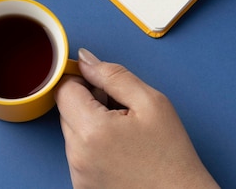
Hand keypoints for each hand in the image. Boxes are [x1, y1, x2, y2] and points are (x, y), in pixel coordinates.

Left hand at [55, 49, 218, 188]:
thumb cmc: (171, 156)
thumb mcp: (151, 102)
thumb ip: (113, 75)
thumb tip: (85, 60)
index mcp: (92, 130)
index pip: (64, 89)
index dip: (83, 79)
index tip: (102, 83)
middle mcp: (77, 156)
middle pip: (66, 110)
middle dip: (88, 101)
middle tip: (120, 108)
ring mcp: (78, 175)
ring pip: (71, 131)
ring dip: (90, 123)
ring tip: (123, 131)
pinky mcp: (82, 187)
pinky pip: (78, 154)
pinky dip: (92, 145)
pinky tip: (118, 149)